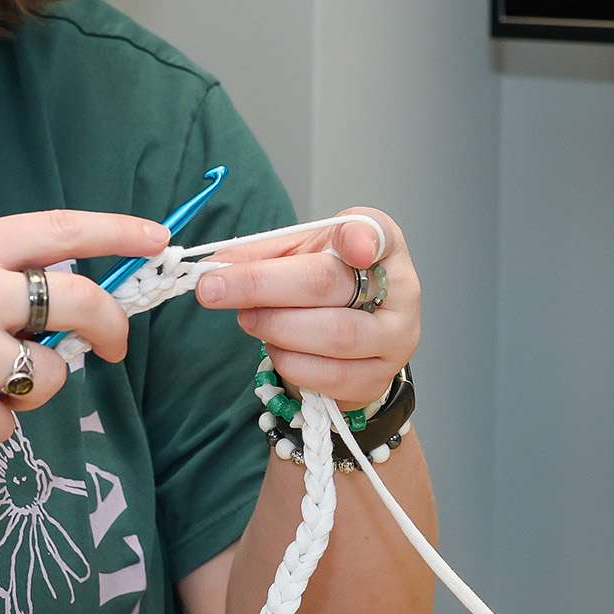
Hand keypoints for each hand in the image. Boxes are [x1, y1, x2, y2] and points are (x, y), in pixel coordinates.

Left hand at [194, 206, 419, 407]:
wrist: (353, 341)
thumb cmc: (327, 286)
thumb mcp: (298, 255)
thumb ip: (262, 254)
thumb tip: (216, 264)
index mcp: (384, 246)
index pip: (377, 234)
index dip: (362, 239)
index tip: (351, 246)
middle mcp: (401, 291)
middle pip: (329, 284)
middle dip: (261, 285)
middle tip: (213, 288)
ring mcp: (394, 339)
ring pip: (331, 335)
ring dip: (273, 326)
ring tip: (248, 318)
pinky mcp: (377, 379)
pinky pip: (326, 374)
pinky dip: (288, 359)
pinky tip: (274, 346)